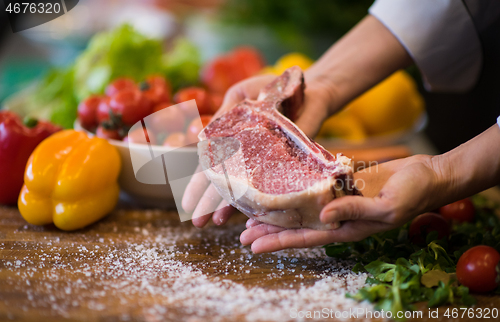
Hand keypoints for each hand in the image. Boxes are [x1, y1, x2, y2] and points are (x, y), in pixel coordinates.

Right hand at [182, 73, 333, 227]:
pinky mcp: (287, 163)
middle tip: (197, 223)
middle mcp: (247, 156)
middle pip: (224, 182)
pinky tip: (248, 214)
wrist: (308, 86)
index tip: (187, 204)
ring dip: (228, 205)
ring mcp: (266, 162)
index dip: (198, 185)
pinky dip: (260, 199)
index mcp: (231, 141)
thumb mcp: (239, 94)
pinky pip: (271, 184)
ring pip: (244, 187)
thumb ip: (221, 115)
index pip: (210, 167)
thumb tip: (199, 139)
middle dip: (208, 203)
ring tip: (215, 223)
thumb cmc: (270, 87)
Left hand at [240, 155, 443, 252]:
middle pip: (298, 225)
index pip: (306, 237)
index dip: (279, 241)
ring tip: (253, 211)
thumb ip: (356, 211)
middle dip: (271, 229)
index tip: (254, 245)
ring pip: (301, 207)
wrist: (428, 174)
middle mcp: (338, 216)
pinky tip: (280, 184)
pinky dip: (296, 185)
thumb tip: (323, 217)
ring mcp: (339, 199)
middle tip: (243, 231)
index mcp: (347, 227)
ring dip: (278, 210)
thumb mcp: (386, 206)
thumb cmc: (413, 194)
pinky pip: (314, 185)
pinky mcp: (343, 182)